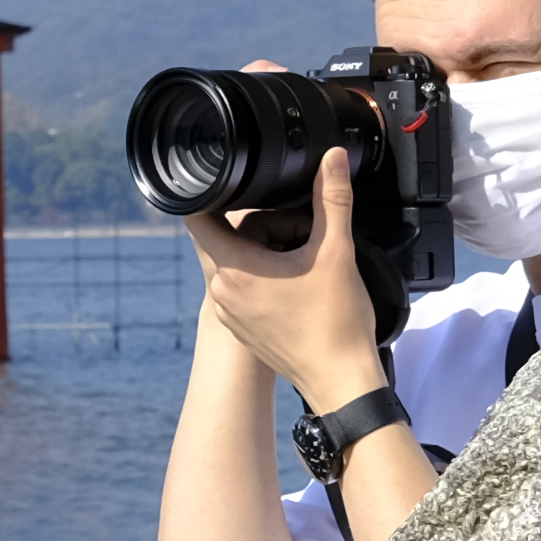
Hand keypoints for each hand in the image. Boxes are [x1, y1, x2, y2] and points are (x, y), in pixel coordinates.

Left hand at [189, 131, 385, 403]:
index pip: (198, 218)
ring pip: (236, 260)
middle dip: (261, 224)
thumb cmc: (335, 325)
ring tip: (303, 257)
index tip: (240, 184)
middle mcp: (222, 293)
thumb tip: (333, 158)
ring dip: (265, 249)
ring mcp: (230, 313)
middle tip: (300, 230)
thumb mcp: (337, 253)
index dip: (215, 194)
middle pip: (226, 235)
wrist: (342, 382)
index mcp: (234, 271)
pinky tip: (299, 280)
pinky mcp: (243, 327)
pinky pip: (243, 284)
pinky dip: (265, 272)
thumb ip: (332, 199)